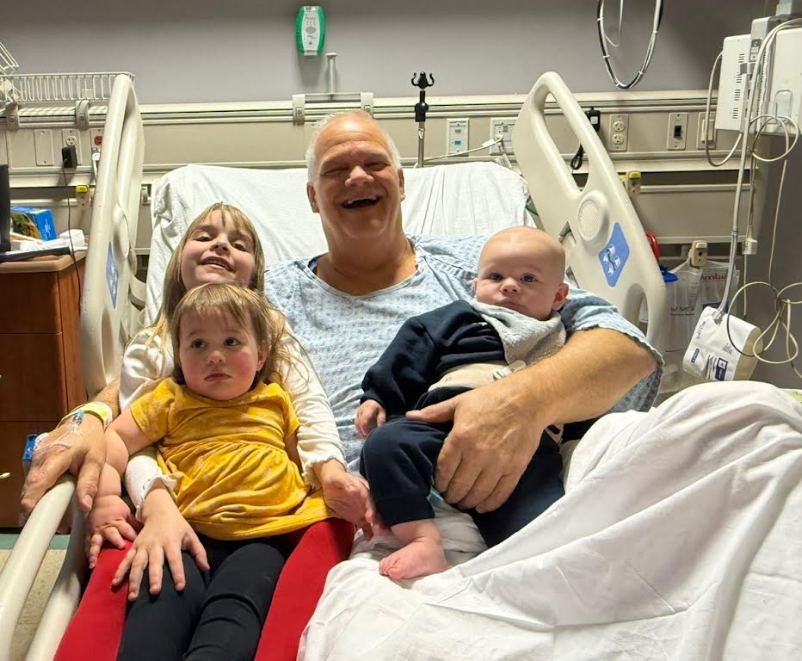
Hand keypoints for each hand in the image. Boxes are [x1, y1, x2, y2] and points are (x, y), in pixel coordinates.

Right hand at [20, 415, 105, 521]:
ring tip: (51, 517)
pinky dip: (38, 492)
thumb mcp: (96, 460)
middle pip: (30, 487)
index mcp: (56, 455)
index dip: (31, 500)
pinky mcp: (35, 459)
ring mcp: (35, 456)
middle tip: (46, 525)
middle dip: (34, 508)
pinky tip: (49, 501)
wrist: (84, 420)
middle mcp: (40, 456)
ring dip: (36, 501)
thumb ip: (90, 482)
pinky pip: (33, 479)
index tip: (28, 516)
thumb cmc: (91, 439)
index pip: (39, 481)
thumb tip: (85, 507)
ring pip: (29, 484)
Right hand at [85, 494, 140, 568]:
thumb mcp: (127, 513)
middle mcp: (106, 527)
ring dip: (95, 553)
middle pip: (112, 534)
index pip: (126, 529)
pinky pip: (87, 545)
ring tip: (94, 563)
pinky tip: (89, 563)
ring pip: (95, 543)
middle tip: (121, 546)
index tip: (138, 542)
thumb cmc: (116, 507)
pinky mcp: (89, 535)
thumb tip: (147, 530)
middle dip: (116, 540)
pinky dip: (88, 554)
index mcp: (117, 521)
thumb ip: (134, 523)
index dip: (132, 535)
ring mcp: (96, 532)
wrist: (101, 499)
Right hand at [112, 486, 208, 599]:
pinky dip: (120, 571)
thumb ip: (199, 552)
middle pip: (155, 562)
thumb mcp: (190, 535)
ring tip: (133, 597)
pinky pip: (126, 560)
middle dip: (154, 577)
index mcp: (171, 541)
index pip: (176, 559)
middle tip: (155, 592)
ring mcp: (143, 546)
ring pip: (137, 564)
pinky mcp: (134, 547)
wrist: (159, 510)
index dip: (178, 573)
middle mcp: (156, 544)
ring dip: (134, 580)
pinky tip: (115, 583)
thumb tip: (206, 569)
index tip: (180, 587)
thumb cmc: (178, 526)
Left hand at [317, 460, 387, 537]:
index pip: (370, 500)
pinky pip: (366, 526)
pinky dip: (369, 532)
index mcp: (364, 490)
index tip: (369, 518)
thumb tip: (353, 489)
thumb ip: (345, 482)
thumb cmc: (335, 479)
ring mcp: (363, 510)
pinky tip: (369, 539)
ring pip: (373, 519)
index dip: (371, 509)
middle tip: (378, 531)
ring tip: (377, 536)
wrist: (330, 484)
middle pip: (375, 511)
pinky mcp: (359, 517)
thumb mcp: (338, 478)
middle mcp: (367, 501)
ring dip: (376, 527)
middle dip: (378, 521)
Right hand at [355, 400, 385, 438]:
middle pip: (359, 423)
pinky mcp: (356, 416)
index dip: (365, 428)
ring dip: (360, 431)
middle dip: (363, 432)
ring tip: (365, 438)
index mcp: (368, 409)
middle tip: (367, 439)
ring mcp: (357, 413)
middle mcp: (361, 411)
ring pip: (357, 424)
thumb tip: (379, 430)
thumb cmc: (378, 408)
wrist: (373, 401)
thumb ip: (381, 420)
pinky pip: (356, 424)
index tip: (368, 435)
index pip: (364, 419)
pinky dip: (359, 430)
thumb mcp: (382, 413)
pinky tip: (363, 434)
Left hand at [406, 379, 545, 512]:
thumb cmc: (490, 399)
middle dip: (451, 496)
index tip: (438, 486)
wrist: (527, 400)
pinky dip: (489, 504)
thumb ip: (434, 413)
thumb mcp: (459, 402)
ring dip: (468, 502)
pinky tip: (482, 506)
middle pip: (459, 486)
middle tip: (449, 497)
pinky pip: (500, 494)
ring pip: (478, 494)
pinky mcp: (515, 469)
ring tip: (463, 503)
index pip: (444, 470)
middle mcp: (478, 454)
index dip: (439, 483)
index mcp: (460, 437)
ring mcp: (498, 463)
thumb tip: (409, 416)